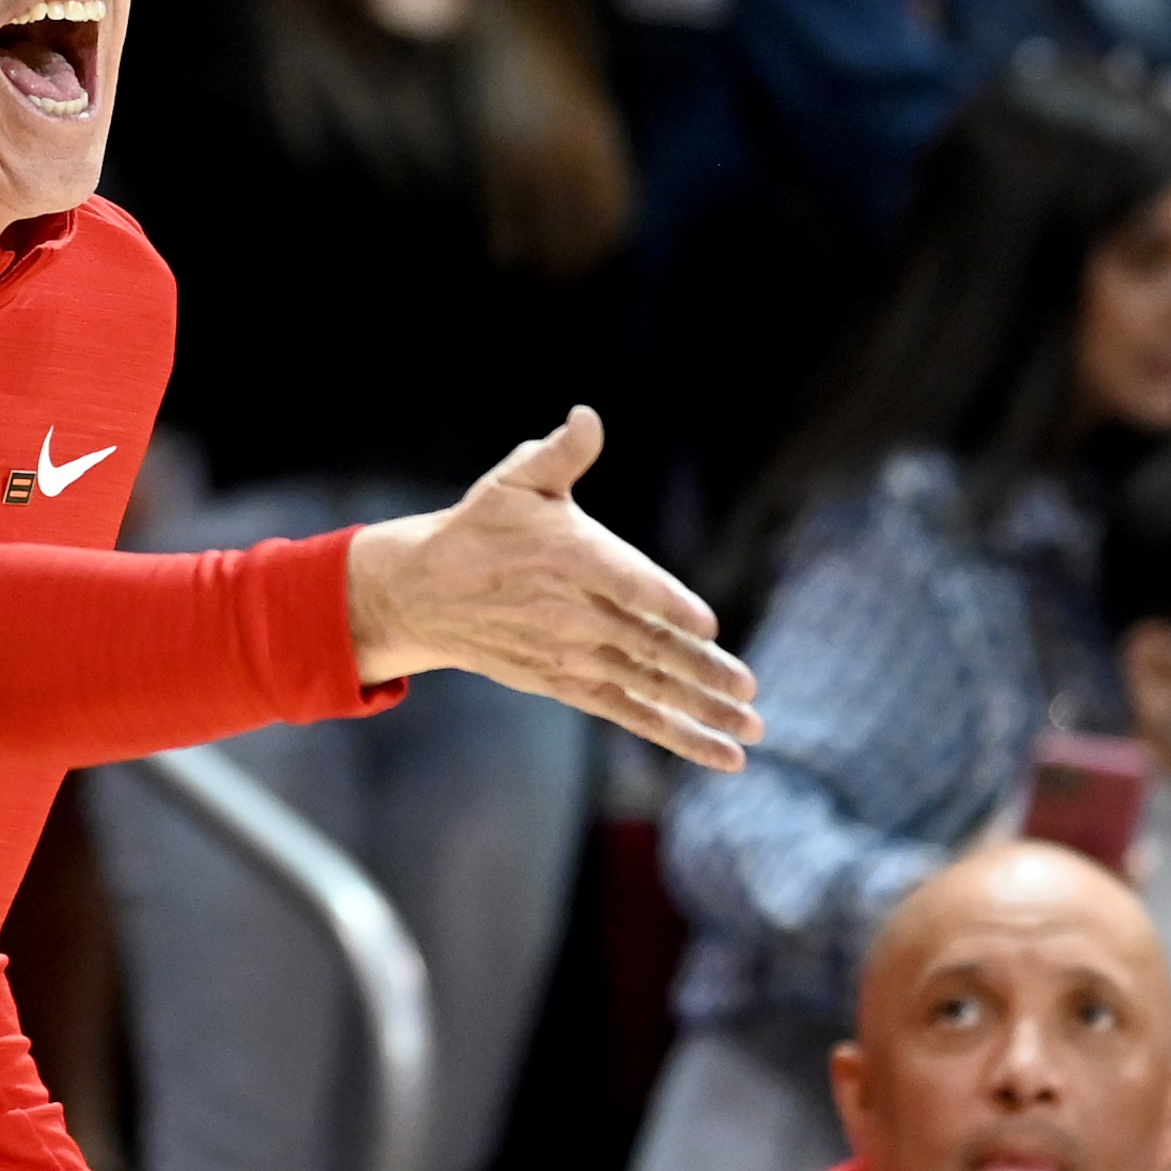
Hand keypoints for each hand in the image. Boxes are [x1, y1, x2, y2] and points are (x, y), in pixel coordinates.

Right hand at [346, 407, 761, 770]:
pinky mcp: (562, 682)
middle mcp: (571, 612)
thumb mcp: (514, 481)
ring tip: (748, 732)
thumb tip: (587, 416)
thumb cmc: (479, 528)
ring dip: (699, 711)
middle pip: (646, 644)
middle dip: (702, 671)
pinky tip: (716, 753)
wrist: (422, 592)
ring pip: (644, 686)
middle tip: (748, 691)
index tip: (706, 625)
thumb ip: (559, 453)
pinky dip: (671, 734)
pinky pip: (624, 712)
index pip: (626, 584)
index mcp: (570, 557)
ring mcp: (569, 654)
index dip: (666, 604)